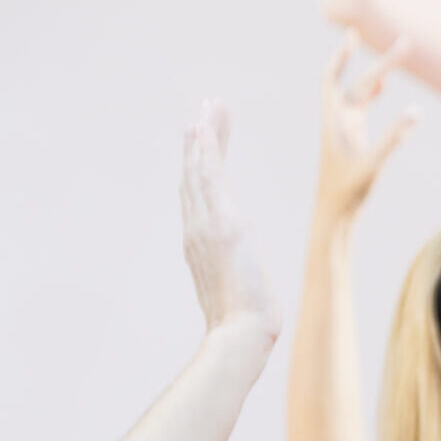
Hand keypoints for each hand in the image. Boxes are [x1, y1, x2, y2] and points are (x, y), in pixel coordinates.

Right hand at [180, 101, 279, 339]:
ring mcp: (205, 225)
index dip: (199, 165)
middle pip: (194, 176)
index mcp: (200, 242)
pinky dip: (206, 151)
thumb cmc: (246, 322)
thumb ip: (237, 274)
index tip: (204, 141)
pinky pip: (209, 179)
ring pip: (199, 171)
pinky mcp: (221, 223)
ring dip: (203, 137)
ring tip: (207, 107)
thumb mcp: (239, 288)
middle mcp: (196, 229)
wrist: (242, 333)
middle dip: (200, 142)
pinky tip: (204, 128)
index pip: (198, 194)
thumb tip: (245, 277)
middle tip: (202, 111)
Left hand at [316, 30, 418, 217]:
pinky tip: (383, 87)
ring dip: (378, 75)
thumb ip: (394, 137)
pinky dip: (373, 94)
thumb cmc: (348, 190)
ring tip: (399, 56)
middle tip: (406, 45)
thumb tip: (417, 111)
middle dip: (381, 63)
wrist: (334, 213)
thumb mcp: (374, 163)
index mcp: (335, 121)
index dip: (342, 55)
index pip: (332, 78)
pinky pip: (363, 108)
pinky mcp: (354, 138)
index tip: (354, 34)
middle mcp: (339, 120)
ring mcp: (346, 128)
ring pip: (362, 93)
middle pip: (359, 83)